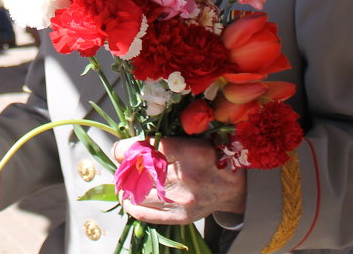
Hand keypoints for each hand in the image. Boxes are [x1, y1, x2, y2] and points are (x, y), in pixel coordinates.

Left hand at [112, 136, 245, 224]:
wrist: (231, 186)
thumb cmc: (210, 156)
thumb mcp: (192, 136)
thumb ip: (164, 138)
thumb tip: (131, 140)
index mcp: (188, 151)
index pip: (145, 148)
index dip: (126, 148)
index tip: (121, 148)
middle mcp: (183, 177)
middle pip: (137, 171)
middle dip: (124, 166)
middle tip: (123, 163)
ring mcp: (180, 200)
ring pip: (136, 193)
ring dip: (125, 185)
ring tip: (125, 179)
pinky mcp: (179, 216)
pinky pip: (144, 213)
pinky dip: (131, 205)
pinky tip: (129, 197)